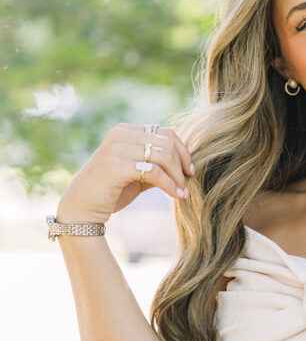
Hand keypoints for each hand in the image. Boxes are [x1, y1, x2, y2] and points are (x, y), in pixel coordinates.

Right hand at [57, 122, 194, 225]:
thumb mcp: (137, 173)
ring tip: (182, 193)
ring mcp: (117, 148)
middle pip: (167, 143)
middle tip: (187, 185)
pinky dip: (170, 185)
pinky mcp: (116, 165)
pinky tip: (176, 196)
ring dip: (177, 177)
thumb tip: (186, 164)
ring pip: (163, 156)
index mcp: (125, 131)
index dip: (182, 151)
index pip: (165, 132)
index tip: (189, 170)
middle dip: (182, 165)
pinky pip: (154, 172)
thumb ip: (156, 164)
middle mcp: (120, 134)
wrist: (81, 209)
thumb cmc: (111, 191)